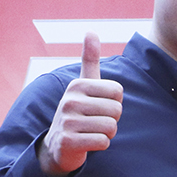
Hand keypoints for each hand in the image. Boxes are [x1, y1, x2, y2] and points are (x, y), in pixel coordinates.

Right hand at [39, 32, 124, 175]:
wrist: (59, 146)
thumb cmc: (78, 112)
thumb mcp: (83, 85)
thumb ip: (89, 60)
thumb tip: (90, 30)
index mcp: (77, 85)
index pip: (118, 91)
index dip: (114, 102)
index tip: (98, 107)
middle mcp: (70, 100)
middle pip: (116, 110)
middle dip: (112, 120)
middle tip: (95, 122)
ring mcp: (67, 122)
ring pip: (111, 127)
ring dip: (107, 133)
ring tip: (91, 132)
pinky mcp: (68, 142)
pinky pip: (103, 142)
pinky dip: (101, 145)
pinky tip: (87, 143)